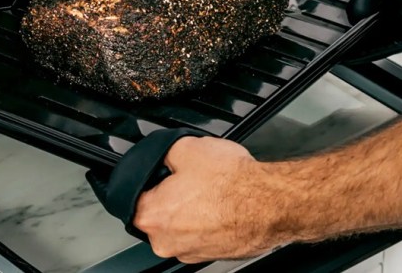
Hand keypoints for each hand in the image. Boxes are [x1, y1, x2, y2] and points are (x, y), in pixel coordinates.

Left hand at [133, 137, 286, 262]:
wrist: (270, 203)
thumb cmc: (232, 183)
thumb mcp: (186, 147)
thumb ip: (163, 152)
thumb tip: (161, 154)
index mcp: (152, 216)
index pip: (130, 195)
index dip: (147, 178)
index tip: (158, 172)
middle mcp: (167, 242)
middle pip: (156, 212)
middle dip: (169, 193)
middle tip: (188, 177)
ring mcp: (190, 252)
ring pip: (180, 225)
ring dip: (190, 208)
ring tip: (209, 189)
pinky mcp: (212, 255)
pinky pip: (201, 233)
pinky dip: (207, 219)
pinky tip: (221, 202)